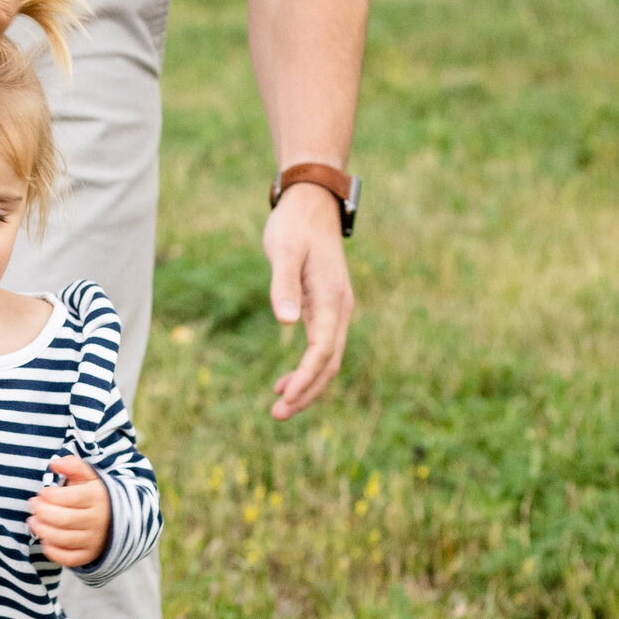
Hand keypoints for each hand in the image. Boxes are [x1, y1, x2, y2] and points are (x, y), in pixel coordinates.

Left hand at [29, 455, 110, 567]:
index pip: (72, 498)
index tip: (41, 492)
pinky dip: (53, 552)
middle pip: (65, 519)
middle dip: (43, 512)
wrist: (115, 518)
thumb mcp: (88, 476)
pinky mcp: (89, 555)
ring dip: (43, 531)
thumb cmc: (93, 494)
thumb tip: (55, 463)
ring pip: (64, 539)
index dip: (51, 495)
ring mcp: (94, 540)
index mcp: (97, 498)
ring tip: (33, 521)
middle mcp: (97, 520)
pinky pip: (69, 559)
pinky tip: (44, 540)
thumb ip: (73, 465)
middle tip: (32, 505)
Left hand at [264, 182, 353, 419]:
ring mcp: (337, 309)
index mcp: (332, 299)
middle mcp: (340, 308)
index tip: (284, 398)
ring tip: (280, 408)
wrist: (312, 203)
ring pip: (328, 359)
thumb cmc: (294, 225)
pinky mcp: (328, 307)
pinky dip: (307, 368)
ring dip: (307, 385)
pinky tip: (285, 381)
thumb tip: (286, 322)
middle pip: (329, 363)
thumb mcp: (282, 251)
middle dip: (307, 392)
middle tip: (278, 415)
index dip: (304, 378)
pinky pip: (323, 347)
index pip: (322, 351)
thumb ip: (283, 285)